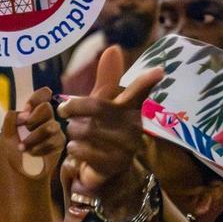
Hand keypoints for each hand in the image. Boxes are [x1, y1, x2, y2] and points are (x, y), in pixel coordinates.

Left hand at [1, 86, 63, 178]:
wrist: (21, 169)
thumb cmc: (13, 148)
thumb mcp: (6, 133)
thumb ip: (10, 120)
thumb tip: (21, 114)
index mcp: (33, 111)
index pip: (42, 95)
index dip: (35, 99)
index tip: (26, 110)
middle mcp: (47, 118)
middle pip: (46, 108)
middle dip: (33, 119)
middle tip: (24, 129)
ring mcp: (56, 130)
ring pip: (50, 126)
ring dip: (33, 138)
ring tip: (22, 147)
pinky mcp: (60, 143)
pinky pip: (53, 142)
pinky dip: (39, 149)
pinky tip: (32, 153)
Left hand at [58, 45, 162, 203]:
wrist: (103, 173)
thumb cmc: (100, 133)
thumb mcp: (101, 106)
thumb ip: (106, 79)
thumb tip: (113, 48)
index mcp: (131, 110)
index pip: (139, 93)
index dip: (147, 82)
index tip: (159, 72)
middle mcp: (133, 127)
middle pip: (96, 107)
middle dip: (73, 107)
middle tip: (63, 110)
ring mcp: (125, 147)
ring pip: (83, 128)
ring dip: (72, 131)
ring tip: (78, 136)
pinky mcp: (113, 164)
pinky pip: (80, 148)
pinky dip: (72, 148)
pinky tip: (80, 151)